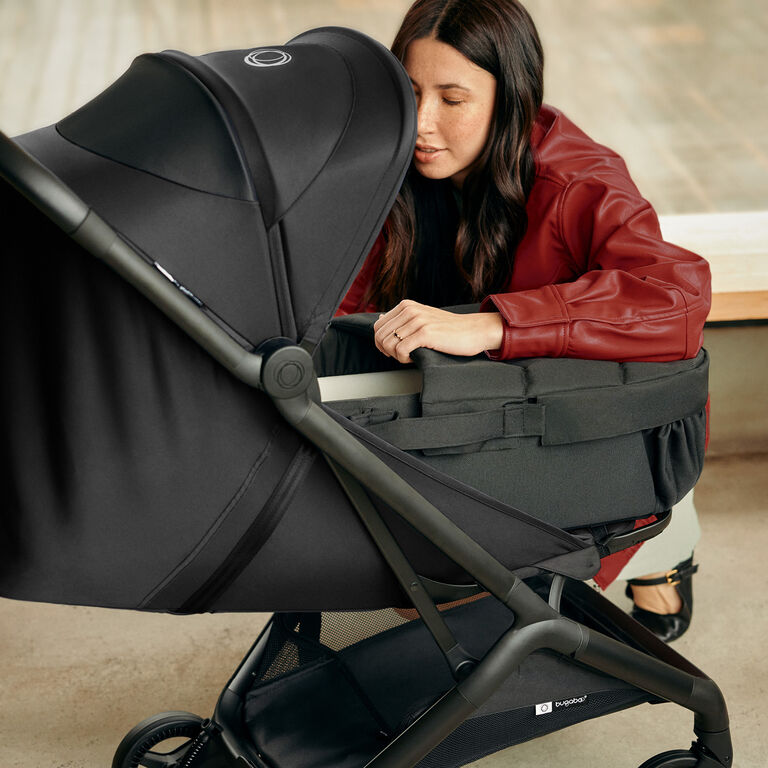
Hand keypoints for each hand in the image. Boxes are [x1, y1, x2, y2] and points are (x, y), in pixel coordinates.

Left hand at [373, 300, 503, 363]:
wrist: (473, 331)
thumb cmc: (448, 329)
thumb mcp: (422, 318)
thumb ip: (401, 319)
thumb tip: (379, 319)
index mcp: (406, 305)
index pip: (377, 326)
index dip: (381, 343)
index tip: (394, 350)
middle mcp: (410, 310)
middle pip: (380, 336)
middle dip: (388, 351)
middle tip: (403, 355)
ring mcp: (417, 321)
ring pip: (388, 344)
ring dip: (397, 356)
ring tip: (411, 355)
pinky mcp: (425, 333)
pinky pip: (400, 351)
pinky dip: (404, 359)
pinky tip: (415, 357)